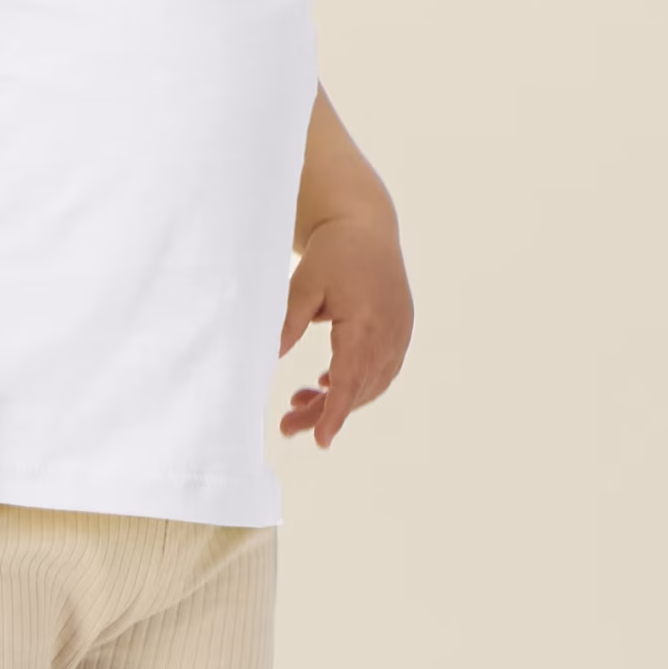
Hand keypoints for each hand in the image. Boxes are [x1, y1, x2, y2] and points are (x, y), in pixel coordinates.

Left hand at [276, 216, 412, 448]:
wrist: (367, 228)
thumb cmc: (333, 255)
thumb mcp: (303, 285)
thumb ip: (287, 322)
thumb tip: (267, 359)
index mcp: (365, 322)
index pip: (350, 378)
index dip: (335, 412)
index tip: (321, 440)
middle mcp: (389, 333)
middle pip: (358, 387)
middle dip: (325, 412)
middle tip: (288, 426)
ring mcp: (399, 335)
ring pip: (371, 384)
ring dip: (339, 399)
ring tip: (300, 405)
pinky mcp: (400, 333)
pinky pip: (381, 370)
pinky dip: (356, 384)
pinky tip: (326, 386)